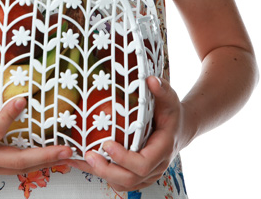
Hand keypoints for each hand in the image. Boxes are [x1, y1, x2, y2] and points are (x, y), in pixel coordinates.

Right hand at [0, 82, 72, 187]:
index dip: (8, 116)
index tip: (23, 99)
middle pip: (15, 161)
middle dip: (43, 156)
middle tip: (66, 149)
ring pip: (18, 169)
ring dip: (44, 162)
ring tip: (67, 155)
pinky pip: (13, 168)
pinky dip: (32, 165)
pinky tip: (48, 158)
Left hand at [66, 77, 183, 191]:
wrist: (179, 129)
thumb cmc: (171, 113)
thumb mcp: (169, 99)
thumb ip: (162, 89)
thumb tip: (150, 79)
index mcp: (163, 148)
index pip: (143, 163)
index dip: (124, 158)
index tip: (106, 143)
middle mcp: (156, 166)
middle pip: (131, 178)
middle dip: (107, 169)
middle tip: (89, 155)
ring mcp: (148, 173)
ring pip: (125, 184)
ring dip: (103, 175)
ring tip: (85, 160)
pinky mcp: (139, 175)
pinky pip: (121, 182)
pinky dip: (103, 175)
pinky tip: (86, 164)